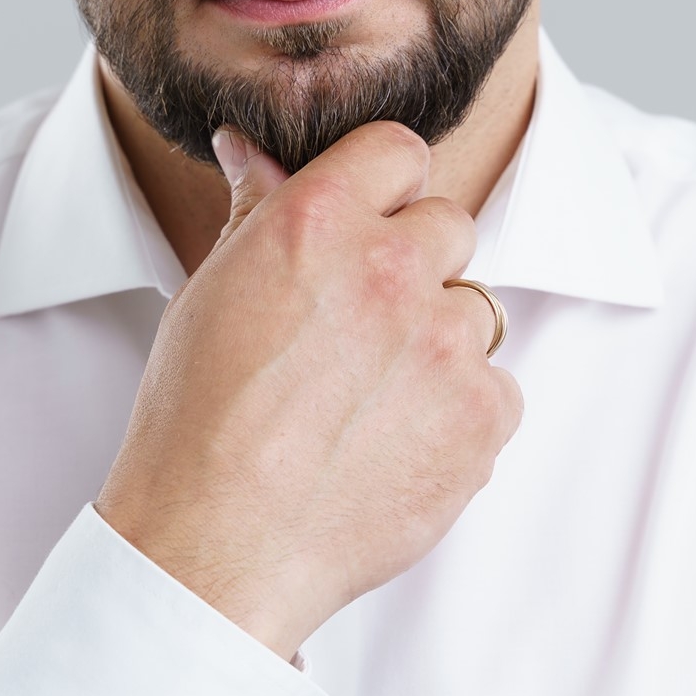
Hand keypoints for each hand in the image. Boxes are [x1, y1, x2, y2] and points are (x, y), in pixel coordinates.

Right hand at [95, 122, 523, 660]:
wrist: (215, 545)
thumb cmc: (197, 423)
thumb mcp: (210, 293)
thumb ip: (255, 212)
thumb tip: (248, 150)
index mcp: (317, 220)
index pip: (397, 151)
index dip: (384, 189)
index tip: (370, 228)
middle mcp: (389, 267)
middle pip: (449, 227)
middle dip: (414, 269)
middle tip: (359, 334)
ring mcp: (444, 342)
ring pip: (475, 312)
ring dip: (439, 346)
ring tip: (368, 403)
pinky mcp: (482, 415)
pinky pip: (498, 391)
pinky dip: (461, 416)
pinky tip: (395, 446)